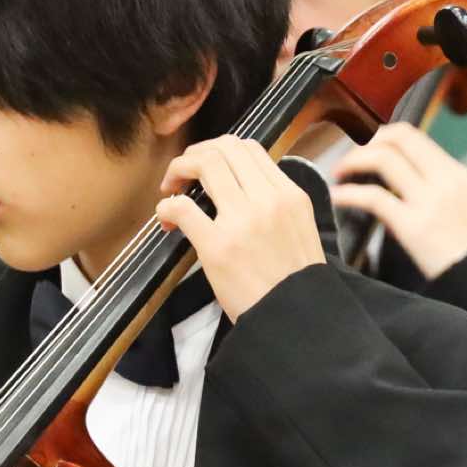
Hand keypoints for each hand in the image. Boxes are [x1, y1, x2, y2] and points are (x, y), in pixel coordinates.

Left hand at [157, 137, 324, 319]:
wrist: (295, 319)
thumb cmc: (294, 282)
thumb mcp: (299, 229)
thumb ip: (275, 203)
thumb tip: (240, 187)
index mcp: (289, 195)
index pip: (249, 147)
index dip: (219, 149)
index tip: (206, 167)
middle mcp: (268, 200)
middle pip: (223, 148)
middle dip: (195, 154)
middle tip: (182, 174)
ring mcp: (242, 221)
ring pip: (204, 165)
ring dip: (178, 170)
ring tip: (170, 189)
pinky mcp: (217, 246)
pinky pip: (182, 207)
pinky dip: (166, 206)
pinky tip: (167, 219)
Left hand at [329, 123, 466, 279]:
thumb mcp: (463, 205)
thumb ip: (434, 188)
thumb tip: (396, 180)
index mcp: (455, 173)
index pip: (411, 135)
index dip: (380, 136)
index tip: (364, 147)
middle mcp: (443, 180)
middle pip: (396, 138)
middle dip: (364, 142)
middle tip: (348, 158)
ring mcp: (429, 201)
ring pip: (383, 159)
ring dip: (353, 161)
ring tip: (340, 174)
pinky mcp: (413, 226)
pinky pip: (372, 198)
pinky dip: (348, 193)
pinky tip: (338, 197)